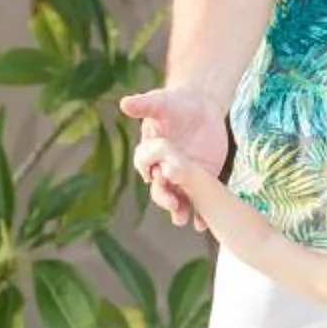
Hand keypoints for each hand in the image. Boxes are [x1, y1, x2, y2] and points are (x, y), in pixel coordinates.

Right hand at [118, 85, 229, 227]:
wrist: (200, 108)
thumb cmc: (175, 104)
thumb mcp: (161, 102)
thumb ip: (145, 105)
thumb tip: (124, 103)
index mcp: (150, 153)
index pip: (145, 165)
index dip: (149, 171)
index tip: (156, 175)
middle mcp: (163, 169)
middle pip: (160, 188)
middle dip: (165, 197)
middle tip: (173, 203)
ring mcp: (182, 177)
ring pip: (178, 198)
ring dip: (179, 210)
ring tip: (183, 220)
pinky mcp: (202, 179)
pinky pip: (199, 198)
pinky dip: (200, 213)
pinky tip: (202, 224)